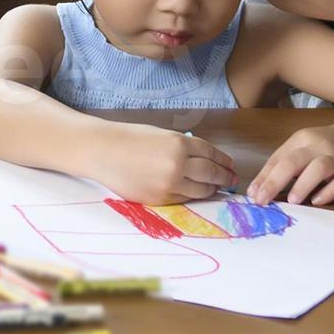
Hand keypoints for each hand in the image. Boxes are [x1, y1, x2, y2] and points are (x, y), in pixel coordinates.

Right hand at [92, 125, 238, 205]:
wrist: (102, 152)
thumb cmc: (129, 138)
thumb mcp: (161, 135)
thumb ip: (184, 147)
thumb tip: (206, 161)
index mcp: (179, 144)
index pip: (212, 154)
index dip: (224, 161)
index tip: (231, 166)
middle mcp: (178, 165)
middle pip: (211, 174)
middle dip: (225, 177)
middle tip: (232, 180)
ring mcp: (169, 184)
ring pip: (201, 190)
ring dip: (212, 189)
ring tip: (218, 188)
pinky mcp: (160, 199)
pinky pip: (184, 199)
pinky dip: (193, 196)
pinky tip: (197, 193)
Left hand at [245, 124, 333, 206]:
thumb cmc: (320, 147)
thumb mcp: (300, 148)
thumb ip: (281, 166)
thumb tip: (257, 192)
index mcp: (301, 139)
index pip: (278, 158)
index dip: (263, 177)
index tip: (253, 195)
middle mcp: (319, 147)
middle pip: (294, 161)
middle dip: (275, 181)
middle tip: (262, 200)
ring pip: (320, 168)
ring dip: (303, 185)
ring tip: (291, 201)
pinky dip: (329, 192)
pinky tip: (317, 201)